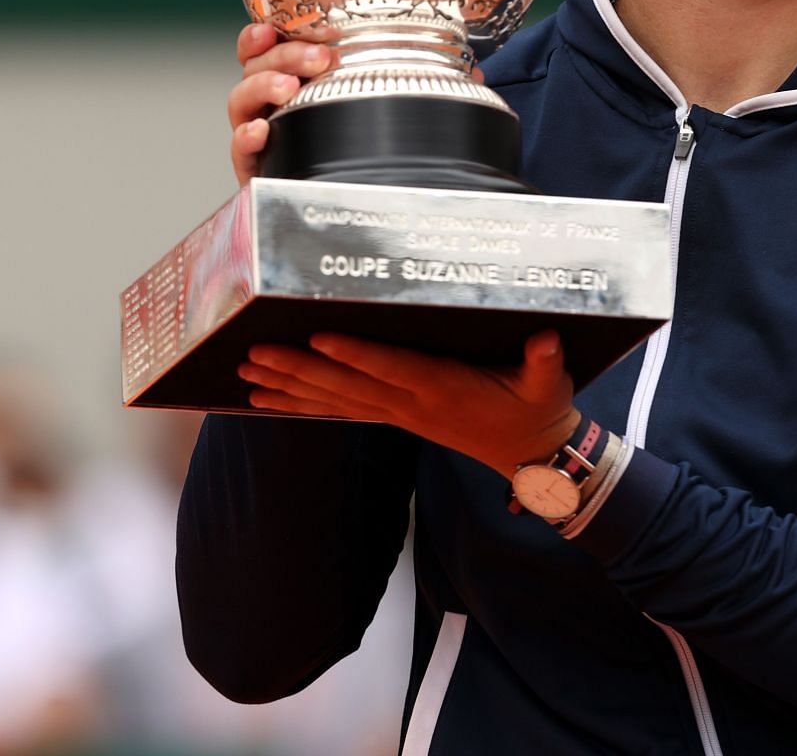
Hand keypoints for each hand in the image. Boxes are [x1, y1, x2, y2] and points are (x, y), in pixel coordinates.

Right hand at [226, 23, 335, 184]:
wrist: (330, 195)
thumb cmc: (340, 145)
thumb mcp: (348, 102)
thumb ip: (347, 75)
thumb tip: (375, 44)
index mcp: (280, 80)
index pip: (258, 50)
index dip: (257, 36)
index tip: (270, 30)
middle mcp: (262, 103)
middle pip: (255, 68)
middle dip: (283, 56)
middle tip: (317, 58)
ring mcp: (256, 133)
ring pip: (241, 100)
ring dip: (263, 86)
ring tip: (288, 86)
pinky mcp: (254, 167)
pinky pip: (239, 149)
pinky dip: (246, 137)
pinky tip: (260, 130)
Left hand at [238, 331, 579, 478]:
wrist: (532, 457)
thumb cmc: (538, 411)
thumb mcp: (549, 386)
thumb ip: (545, 362)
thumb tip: (548, 341)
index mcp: (444, 389)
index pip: (393, 369)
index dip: (357, 356)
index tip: (320, 339)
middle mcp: (413, 405)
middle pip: (348, 386)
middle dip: (300, 369)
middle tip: (256, 353)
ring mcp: (400, 414)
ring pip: (335, 399)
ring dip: (289, 386)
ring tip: (247, 373)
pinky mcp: (395, 418)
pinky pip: (340, 411)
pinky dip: (301, 405)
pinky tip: (267, 399)